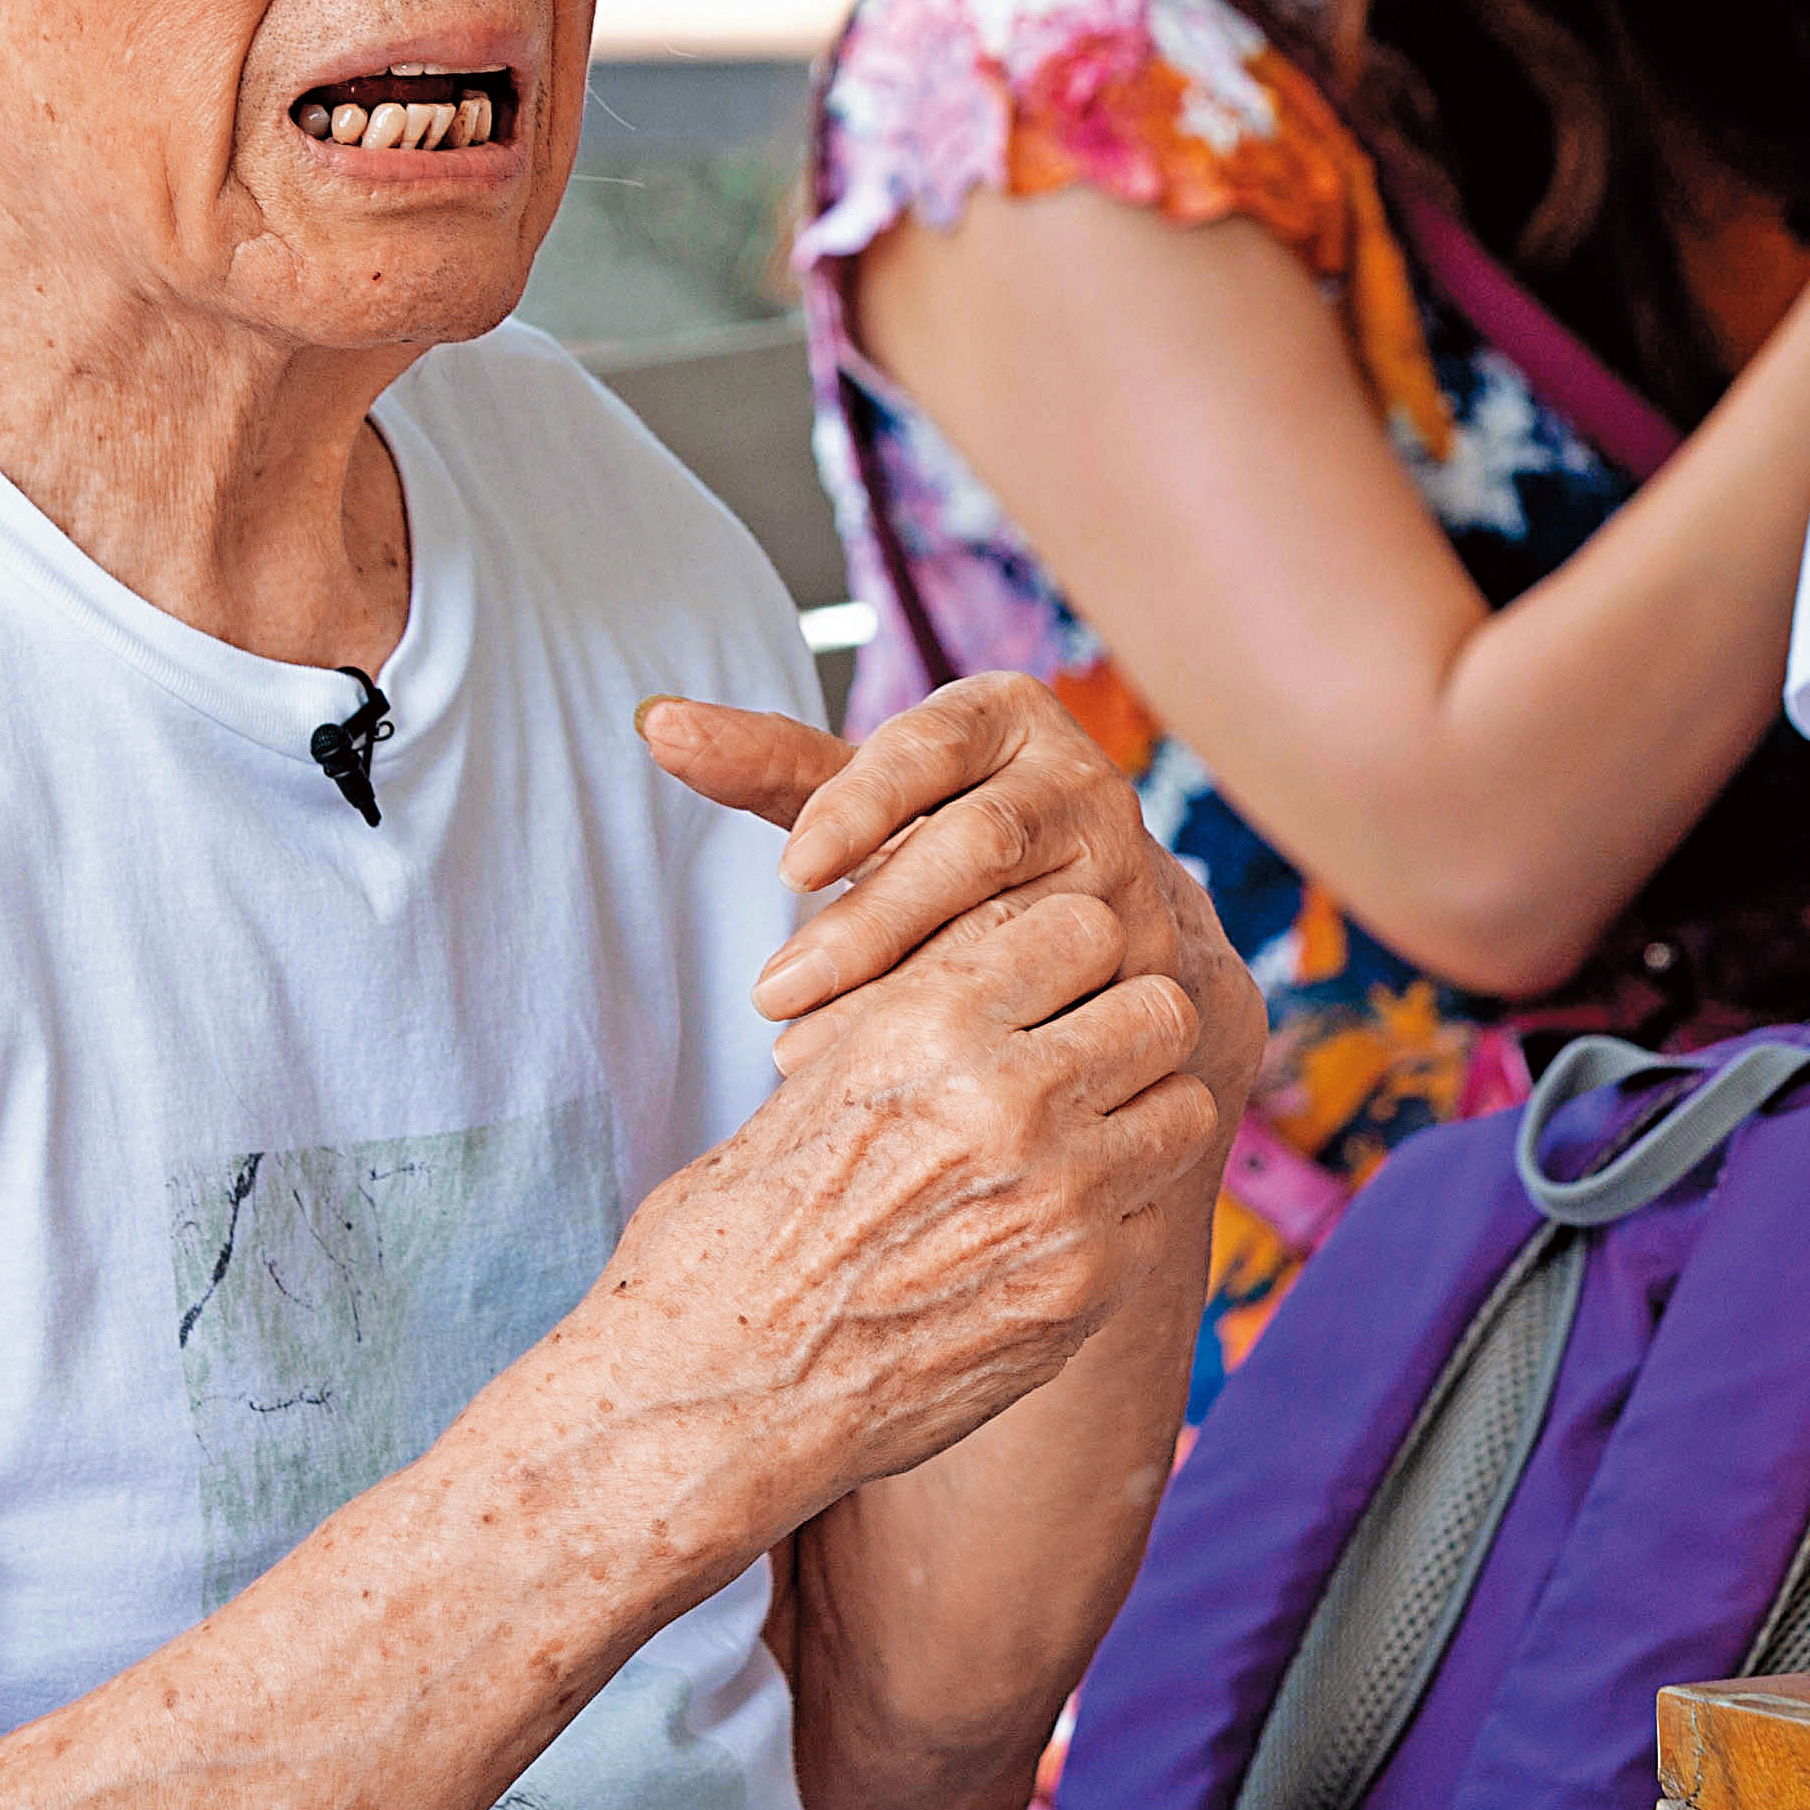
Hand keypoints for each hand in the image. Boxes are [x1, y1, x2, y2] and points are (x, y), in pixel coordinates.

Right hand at [609, 680, 1246, 1496]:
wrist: (715, 1398)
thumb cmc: (732, 1236)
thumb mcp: (807, 1084)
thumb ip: (920, 1020)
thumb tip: (999, 970)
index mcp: (930, 1021)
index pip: (1085, 924)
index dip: (1067, 957)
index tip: (1046, 990)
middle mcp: (1009, 1097)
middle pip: (1160, 1008)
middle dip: (1125, 1029)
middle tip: (1083, 1065)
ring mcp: (1063, 1199)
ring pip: (1186, 1107)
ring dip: (1140, 1120)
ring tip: (1076, 1148)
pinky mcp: (1086, 1289)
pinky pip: (1155, 1215)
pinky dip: (1116, 1220)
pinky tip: (1042, 1240)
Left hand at [642, 677, 1263, 1123]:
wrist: (1104, 928)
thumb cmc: (951, 849)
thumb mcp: (871, 801)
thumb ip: (771, 764)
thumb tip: (653, 720)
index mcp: (1011, 718)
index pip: (931, 743)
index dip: (859, 804)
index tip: (788, 870)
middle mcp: (1087, 785)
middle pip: (979, 844)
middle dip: (870, 923)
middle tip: (772, 992)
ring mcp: (1133, 879)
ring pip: (1021, 932)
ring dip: (913, 997)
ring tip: (808, 1051)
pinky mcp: (1157, 971)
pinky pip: (1063, 1010)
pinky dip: (980, 1050)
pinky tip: (900, 1091)